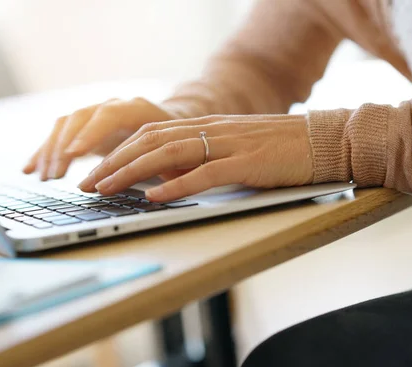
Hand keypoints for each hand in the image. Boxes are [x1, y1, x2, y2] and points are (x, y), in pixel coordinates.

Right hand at [23, 97, 178, 179]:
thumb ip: (163, 163)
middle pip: (79, 119)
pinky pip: (58, 135)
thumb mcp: (175, 151)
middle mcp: (111, 106)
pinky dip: (44, 152)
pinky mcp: (84, 127)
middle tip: (54, 176)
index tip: (75, 154)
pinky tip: (29, 170)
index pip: (108, 115)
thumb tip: (159, 185)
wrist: (169, 122)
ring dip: (51, 151)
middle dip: (64, 148)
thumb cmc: (175, 142)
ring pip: (65, 126)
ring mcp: (95, 114)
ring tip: (43, 177)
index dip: (90, 133)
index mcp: (136, 108)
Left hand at [78, 114, 313, 201]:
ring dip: (132, 172)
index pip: (150, 135)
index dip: (117, 152)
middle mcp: (211, 130)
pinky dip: (176, 185)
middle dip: (112, 163)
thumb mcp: (233, 150)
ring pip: (168, 154)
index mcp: (205, 126)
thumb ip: (200, 160)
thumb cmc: (279, 150)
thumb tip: (165, 178)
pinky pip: (205, 173)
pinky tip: (154, 197)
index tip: (94, 172)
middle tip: (86, 184)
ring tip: (106, 188)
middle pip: (149, 142)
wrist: (325, 140)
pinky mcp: (248, 163)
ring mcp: (229, 144)